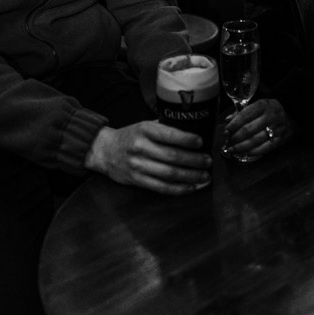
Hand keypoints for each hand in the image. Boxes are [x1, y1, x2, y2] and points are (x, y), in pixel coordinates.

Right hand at [85, 121, 211, 193]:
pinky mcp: (137, 180)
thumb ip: (164, 127)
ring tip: (204, 176)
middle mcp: (141, 147)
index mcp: (144, 130)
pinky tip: (191, 187)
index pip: (169, 135)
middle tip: (208, 161)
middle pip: (172, 156)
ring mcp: (138, 166)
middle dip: (194, 160)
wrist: (105, 151)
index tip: (201, 142)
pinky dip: (178, 189)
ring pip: (169, 174)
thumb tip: (192, 129)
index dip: (187, 139)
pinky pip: (161, 187)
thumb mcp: (144, 125)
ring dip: (190, 176)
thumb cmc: (130, 136)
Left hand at [223, 98, 293, 158]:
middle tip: (229, 142)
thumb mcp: (257, 106)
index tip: (226, 131)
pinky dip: (254, 151)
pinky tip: (246, 153)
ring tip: (234, 149)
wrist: (290, 116)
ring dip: (242, 146)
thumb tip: (227, 120)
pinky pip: (265, 148)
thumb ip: (241, 113)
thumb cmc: (269, 111)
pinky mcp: (280, 139)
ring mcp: (276, 128)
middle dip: (236, 137)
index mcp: (262, 105)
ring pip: (256, 140)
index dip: (233, 125)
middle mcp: (270, 116)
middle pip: (249, 129)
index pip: (244, 115)